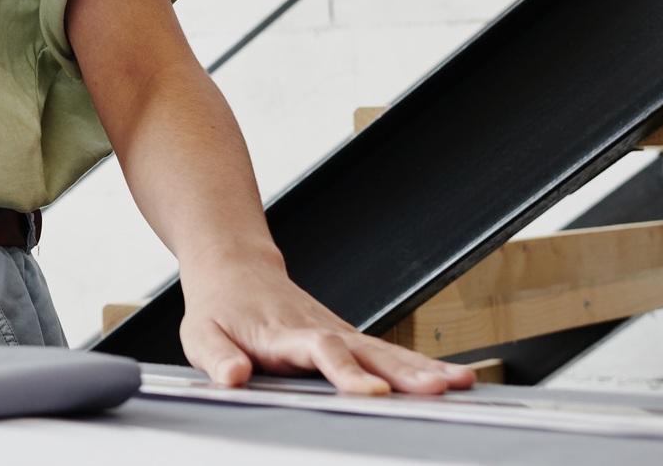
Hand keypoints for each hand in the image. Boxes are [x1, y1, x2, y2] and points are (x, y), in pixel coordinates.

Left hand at [181, 260, 476, 395]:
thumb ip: (216, 357)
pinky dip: (423, 365)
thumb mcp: (201, 334)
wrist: (235, 270)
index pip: (320, 350)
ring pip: (386, 350)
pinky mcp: (349, 338)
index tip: (371, 392)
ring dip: (423, 368)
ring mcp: (339, 333)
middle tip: (438, 390)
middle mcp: (319, 331)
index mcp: (284, 334)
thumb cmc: (220, 308)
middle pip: (366, 350)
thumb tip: (233, 377)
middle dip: (404, 372)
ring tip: (461, 384)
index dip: (346, 371)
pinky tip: (455, 379)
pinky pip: (389, 353)